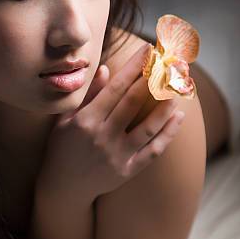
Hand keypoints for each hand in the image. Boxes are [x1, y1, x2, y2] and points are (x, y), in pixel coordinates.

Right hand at [37, 44, 184, 203]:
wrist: (63, 187)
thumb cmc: (62, 148)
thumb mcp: (65, 120)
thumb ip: (88, 96)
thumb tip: (106, 69)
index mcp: (86, 121)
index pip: (115, 88)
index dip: (134, 67)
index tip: (148, 50)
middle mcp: (102, 137)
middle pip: (133, 102)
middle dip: (152, 79)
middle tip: (168, 62)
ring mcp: (116, 156)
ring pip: (148, 127)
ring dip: (165, 105)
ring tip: (176, 88)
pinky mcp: (127, 171)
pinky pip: (153, 151)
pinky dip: (168, 133)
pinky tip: (177, 117)